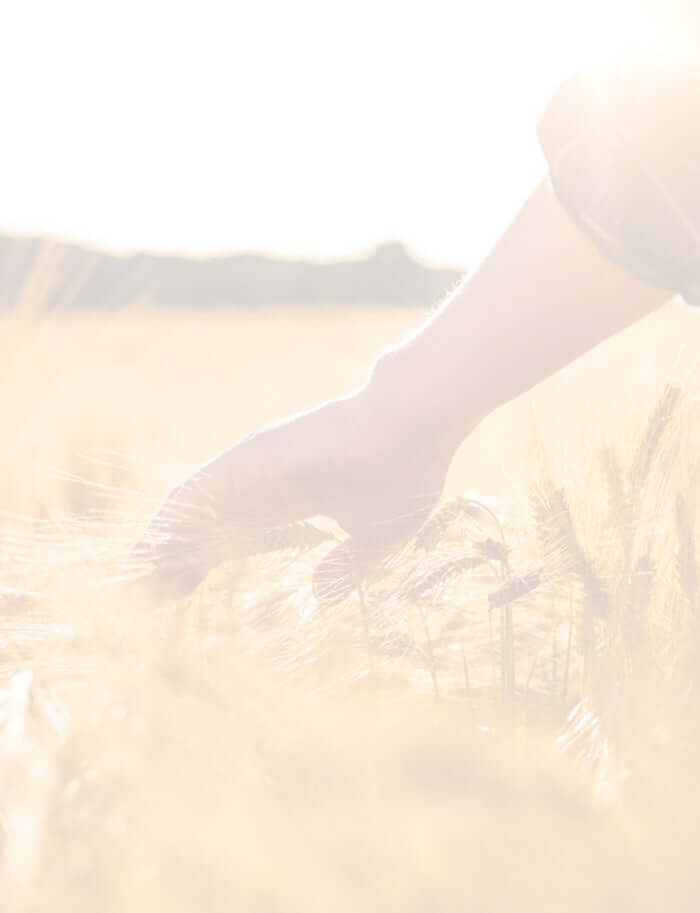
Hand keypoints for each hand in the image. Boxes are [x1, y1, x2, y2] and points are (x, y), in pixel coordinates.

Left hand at [130, 390, 456, 599]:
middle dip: (173, 558)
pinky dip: (171, 523)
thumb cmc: (405, 472)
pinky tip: (148, 552)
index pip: (234, 535)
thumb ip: (348, 566)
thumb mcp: (379, 537)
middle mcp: (265, 483)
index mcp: (292, 500)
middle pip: (205, 525)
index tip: (181, 593)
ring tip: (133, 583)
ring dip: (162, 544)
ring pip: (194, 509)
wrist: (415, 424)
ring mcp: (255, 468)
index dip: (205, 562)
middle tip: (143, 598)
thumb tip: (320, 594)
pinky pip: (198, 492)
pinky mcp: (250, 457)